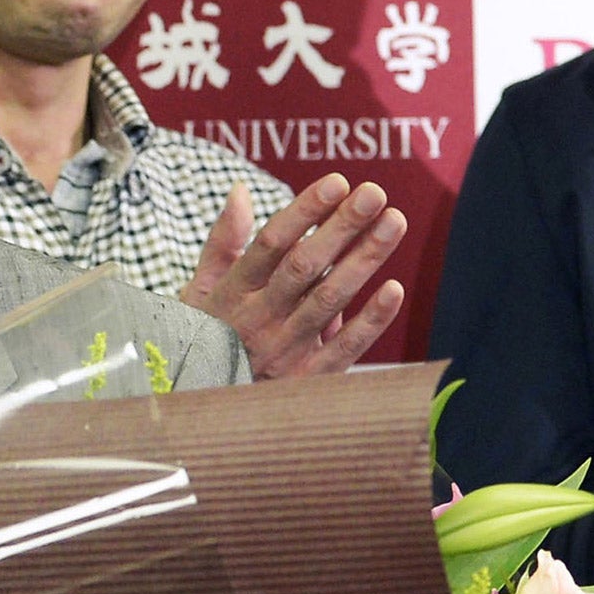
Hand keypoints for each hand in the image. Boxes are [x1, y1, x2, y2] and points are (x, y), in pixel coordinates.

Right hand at [182, 175, 406, 377]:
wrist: (204, 410)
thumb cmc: (205, 339)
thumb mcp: (200, 293)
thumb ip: (222, 243)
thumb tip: (240, 191)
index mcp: (231, 295)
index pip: (270, 245)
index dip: (304, 212)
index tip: (337, 182)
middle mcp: (257, 321)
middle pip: (304, 267)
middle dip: (341, 227)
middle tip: (375, 193)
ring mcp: (283, 352)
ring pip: (329, 300)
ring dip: (364, 260)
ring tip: (393, 223)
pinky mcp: (307, 380)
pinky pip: (344, 348)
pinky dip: (371, 321)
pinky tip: (394, 289)